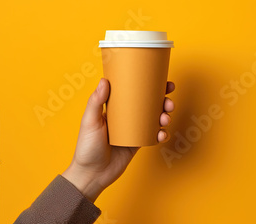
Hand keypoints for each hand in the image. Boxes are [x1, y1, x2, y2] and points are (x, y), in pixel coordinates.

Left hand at [62, 78, 174, 201]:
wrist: (92, 175)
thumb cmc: (86, 148)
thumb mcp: (89, 122)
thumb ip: (95, 102)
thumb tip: (104, 80)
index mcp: (115, 108)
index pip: (135, 92)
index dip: (150, 86)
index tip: (163, 82)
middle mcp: (126, 117)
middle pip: (150, 104)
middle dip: (163, 101)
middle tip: (168, 103)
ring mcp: (134, 130)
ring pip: (155, 119)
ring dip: (165, 116)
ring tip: (165, 119)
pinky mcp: (138, 143)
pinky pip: (154, 136)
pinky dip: (161, 134)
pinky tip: (161, 134)